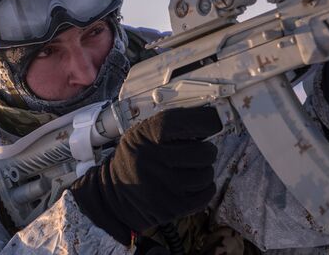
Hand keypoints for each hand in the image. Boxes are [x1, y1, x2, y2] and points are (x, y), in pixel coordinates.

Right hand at [70, 106, 221, 244]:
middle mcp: (154, 161)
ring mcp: (164, 187)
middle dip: (206, 151)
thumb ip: (170, 125)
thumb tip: (210, 120)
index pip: (181, 123)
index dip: (204, 121)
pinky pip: (206, 194)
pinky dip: (204, 188)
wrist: (114, 193)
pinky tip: (191, 185)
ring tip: (189, 170)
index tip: (214, 123)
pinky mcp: (172, 208)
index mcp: (145, 136)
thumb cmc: (136, 158)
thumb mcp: (141, 134)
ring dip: (203, 171)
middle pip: (204, 152)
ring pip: (207, 174)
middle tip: (196, 152)